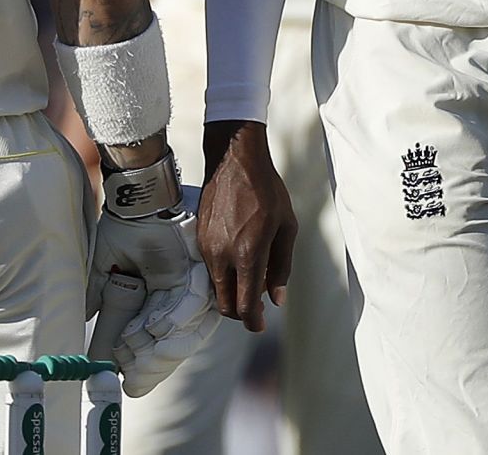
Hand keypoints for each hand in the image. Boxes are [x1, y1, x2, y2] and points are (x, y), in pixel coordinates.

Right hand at [86, 188, 219, 396]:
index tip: (115, 377)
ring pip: (177, 329)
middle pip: (160, 339)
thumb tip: (77, 322)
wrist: (142, 196)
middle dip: (146, 364)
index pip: (137, 333)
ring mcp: (184, 288)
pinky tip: (155, 339)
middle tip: (130, 385)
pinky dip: (174, 324)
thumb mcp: (103, 265)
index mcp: (145, 294)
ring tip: (139, 372)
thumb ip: (93, 294)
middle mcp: (167, 296)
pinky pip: (191, 305)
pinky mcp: (198, 275)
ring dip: (158, 352)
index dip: (127, 355)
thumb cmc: (123, 226)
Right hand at [198, 120, 295, 331]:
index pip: (246, 304)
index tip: (259, 326)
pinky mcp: (200, 238)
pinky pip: (211, 268)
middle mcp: (223, 255)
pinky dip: (224, 274)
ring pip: (216, 287)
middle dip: (241, 312)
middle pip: (226, 304)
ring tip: (252, 278)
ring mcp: (207, 247)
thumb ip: (282, 266)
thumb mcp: (287, 227)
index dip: (253, 321)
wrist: (234, 160)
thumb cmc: (266, 190)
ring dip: (232, 292)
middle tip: (256, 308)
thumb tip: (277, 298)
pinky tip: (239, 259)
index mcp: (248, 254)